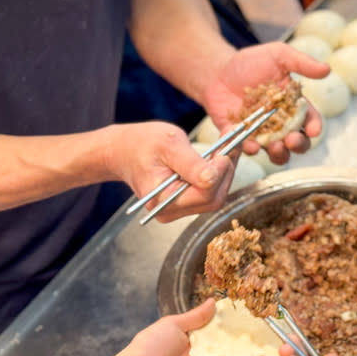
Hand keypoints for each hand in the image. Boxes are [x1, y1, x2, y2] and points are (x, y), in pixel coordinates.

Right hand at [103, 121, 235, 222]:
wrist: (124, 151)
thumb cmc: (142, 144)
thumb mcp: (167, 145)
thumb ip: (190, 163)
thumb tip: (211, 177)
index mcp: (163, 200)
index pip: (205, 194)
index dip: (221, 172)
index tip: (228, 148)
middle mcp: (170, 211)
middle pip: (213, 198)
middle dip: (226, 172)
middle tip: (233, 144)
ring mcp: (177, 210)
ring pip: (214, 197)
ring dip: (224, 173)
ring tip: (228, 147)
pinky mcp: (183, 205)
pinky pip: (208, 194)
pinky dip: (217, 175)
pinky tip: (218, 157)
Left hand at [116, 299, 265, 355]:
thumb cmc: (149, 347)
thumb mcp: (173, 324)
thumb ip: (196, 316)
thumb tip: (213, 302)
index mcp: (191, 334)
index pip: (217, 324)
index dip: (232, 318)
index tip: (249, 309)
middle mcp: (202, 349)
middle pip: (229, 340)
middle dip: (246, 333)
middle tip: (266, 323)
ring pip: (235, 355)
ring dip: (252, 348)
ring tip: (272, 338)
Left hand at [203, 42, 330, 164]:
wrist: (219, 71)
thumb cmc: (252, 63)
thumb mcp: (278, 56)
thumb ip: (301, 63)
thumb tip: (327, 69)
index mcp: (294, 107)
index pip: (310, 121)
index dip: (314, 127)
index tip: (313, 130)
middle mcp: (282, 125)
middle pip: (297, 143)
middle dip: (298, 145)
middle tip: (291, 140)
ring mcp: (263, 134)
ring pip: (277, 153)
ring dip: (279, 154)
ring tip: (274, 147)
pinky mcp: (243, 139)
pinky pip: (248, 150)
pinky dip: (249, 149)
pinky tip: (248, 144)